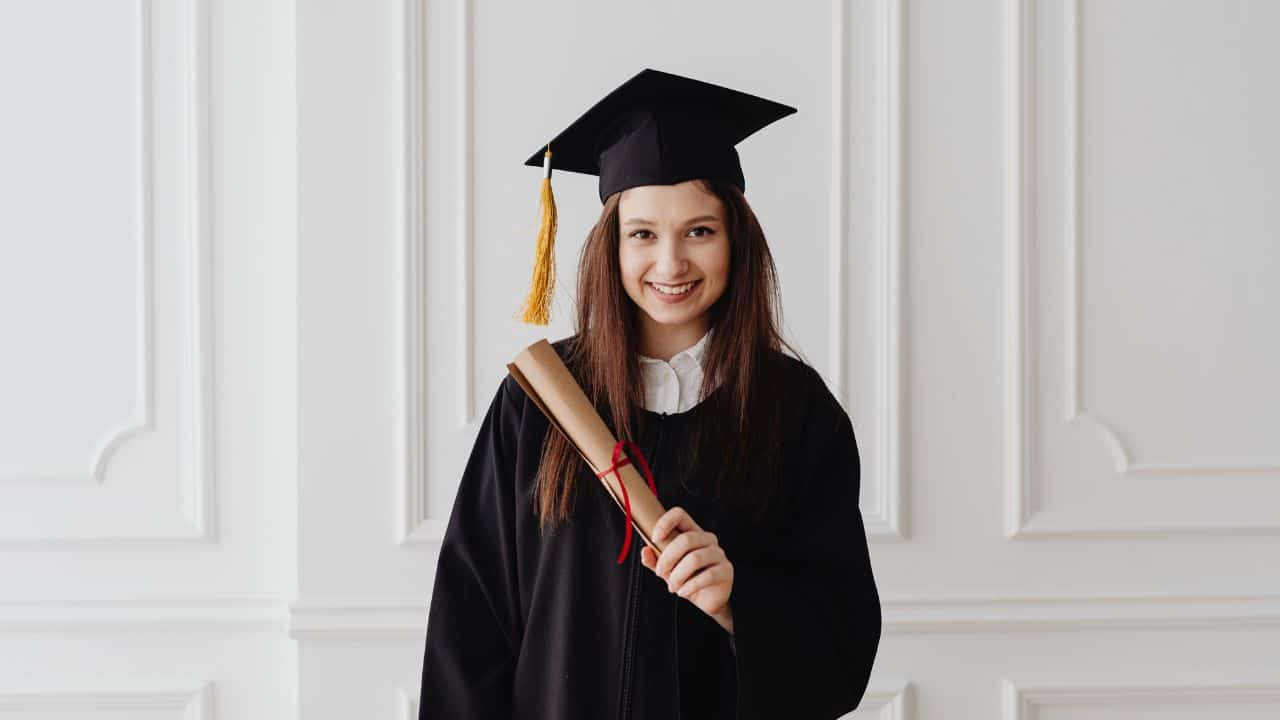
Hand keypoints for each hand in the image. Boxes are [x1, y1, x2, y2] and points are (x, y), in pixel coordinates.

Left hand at [640, 506, 734, 631]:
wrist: (707, 600)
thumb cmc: (688, 579)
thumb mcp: (668, 570)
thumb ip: (655, 561)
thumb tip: (645, 552)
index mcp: (692, 532)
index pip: (680, 515)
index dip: (666, 522)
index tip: (654, 538)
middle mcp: (707, 539)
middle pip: (686, 539)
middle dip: (668, 558)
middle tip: (660, 572)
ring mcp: (719, 554)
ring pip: (695, 559)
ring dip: (678, 575)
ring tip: (673, 586)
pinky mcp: (726, 570)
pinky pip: (707, 576)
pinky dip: (690, 586)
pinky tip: (683, 592)